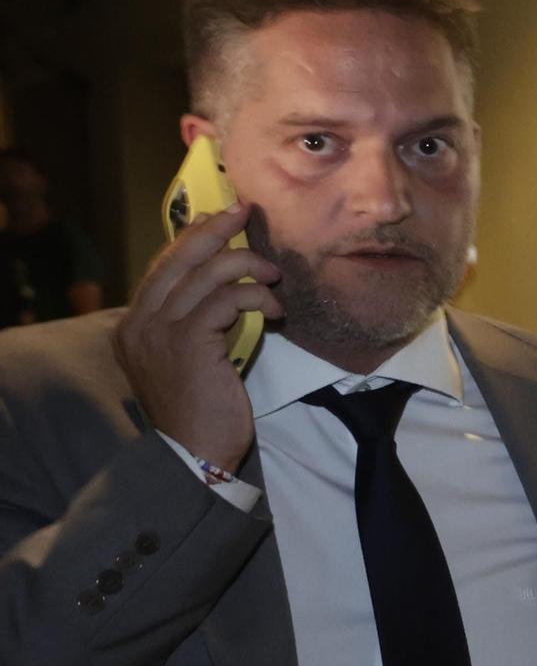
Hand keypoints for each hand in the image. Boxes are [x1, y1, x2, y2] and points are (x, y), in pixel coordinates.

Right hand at [114, 205, 281, 471]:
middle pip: (177, 258)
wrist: (195, 454)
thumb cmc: (202, 410)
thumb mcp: (190, 360)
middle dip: (214, 229)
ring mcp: (159, 331)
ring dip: (246, 265)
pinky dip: (255, 296)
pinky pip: (226, 300)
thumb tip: (224, 288)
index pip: (163, 268)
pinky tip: (274, 309)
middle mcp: (139, 323)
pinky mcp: (189, 342)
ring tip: (274, 275)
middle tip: (244, 211)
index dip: (192, 239)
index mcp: (134, 326)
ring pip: (205, 274)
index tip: (221, 220)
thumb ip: (194, 324)